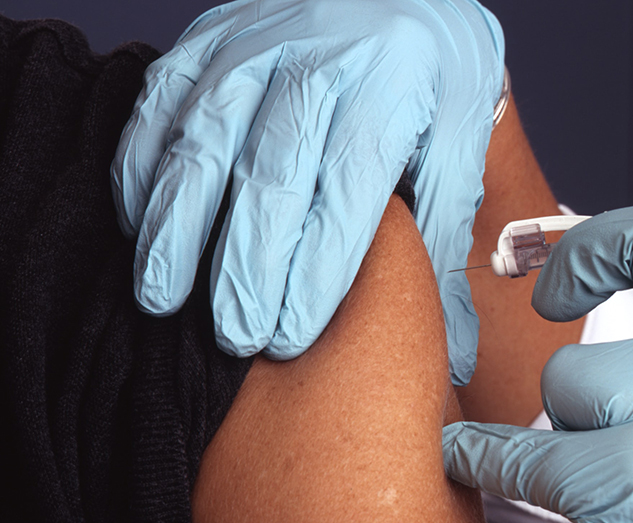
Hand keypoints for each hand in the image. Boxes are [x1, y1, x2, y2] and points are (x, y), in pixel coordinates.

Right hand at [112, 0, 503, 382]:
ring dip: (177, 224)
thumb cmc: (433, 74)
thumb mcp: (462, 142)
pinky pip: (160, 102)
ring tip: (163, 296)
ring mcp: (254, 44)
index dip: (314, 270)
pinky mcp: (208, 37)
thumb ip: (447, 238)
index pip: (346, 190)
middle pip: (270, 173)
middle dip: (246, 264)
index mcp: (390, 87)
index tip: (288, 336)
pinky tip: (142, 224)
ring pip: (202, 140)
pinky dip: (143, 165)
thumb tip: (453, 346)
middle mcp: (317, 61)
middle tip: (234, 336)